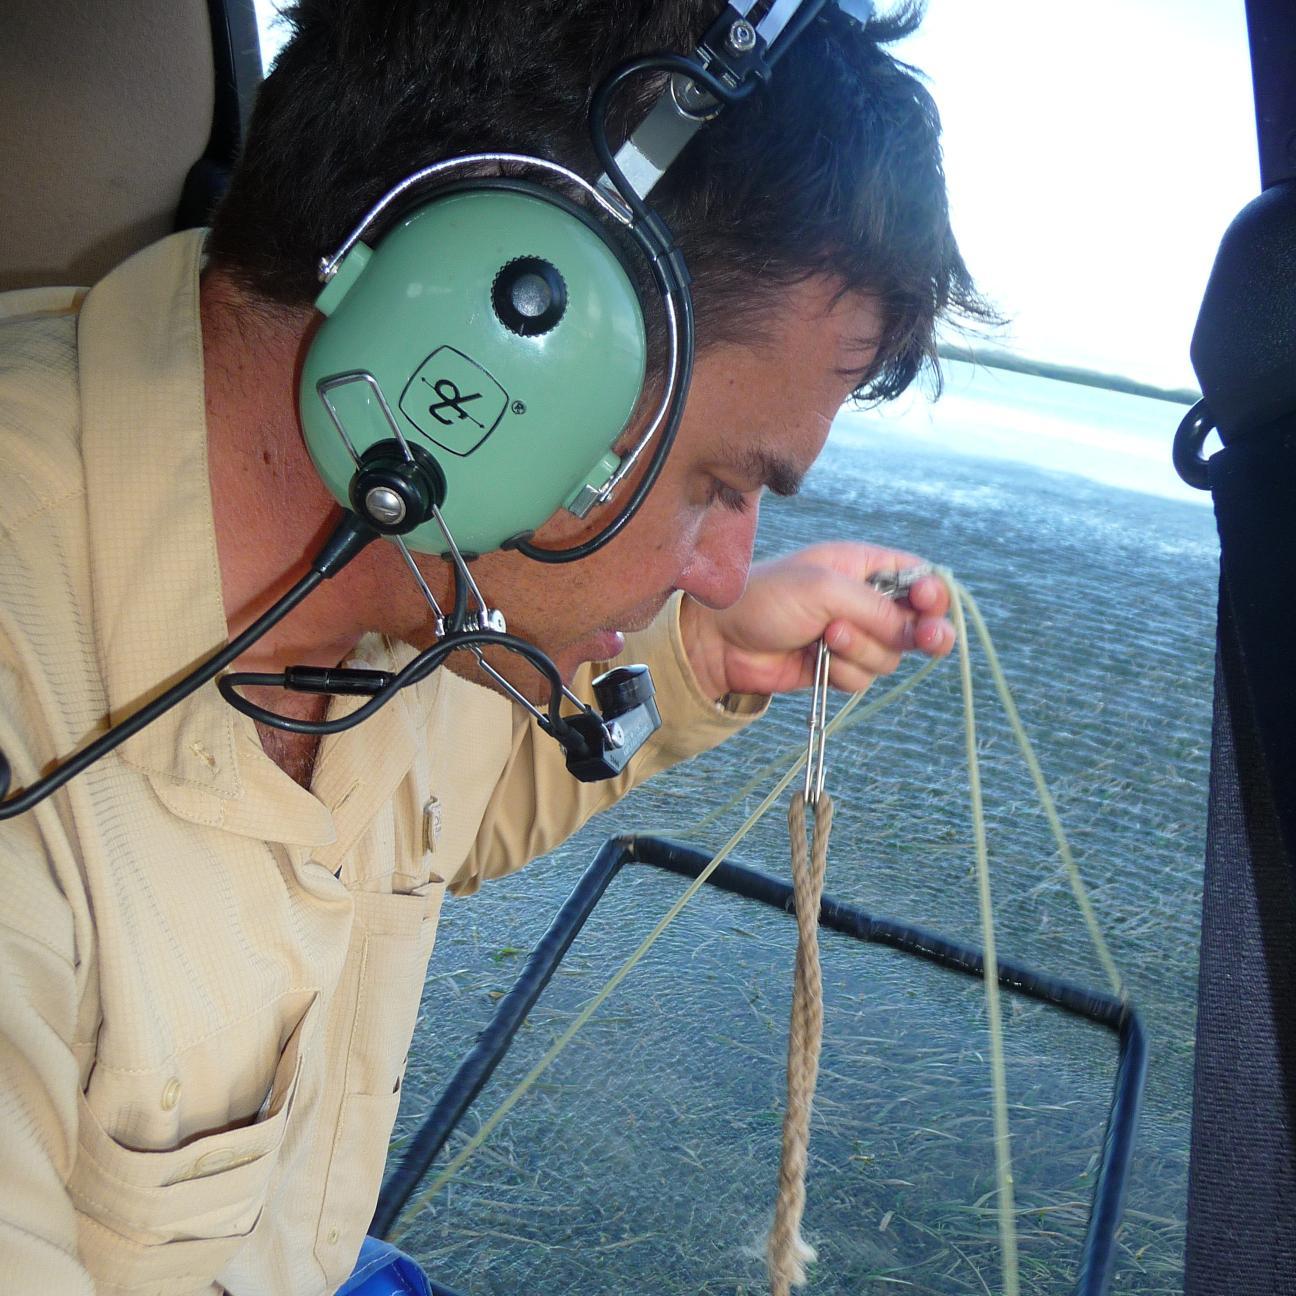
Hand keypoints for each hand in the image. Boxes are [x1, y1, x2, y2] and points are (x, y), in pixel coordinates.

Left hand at [678, 542, 954, 699]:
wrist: (721, 639)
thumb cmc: (767, 597)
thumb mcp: (825, 589)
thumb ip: (875, 607)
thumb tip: (917, 631)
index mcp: (863, 565)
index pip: (919, 577)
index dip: (932, 593)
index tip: (926, 603)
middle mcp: (863, 599)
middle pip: (916, 622)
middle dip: (923, 632)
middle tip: (928, 640)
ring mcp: (851, 635)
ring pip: (889, 656)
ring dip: (861, 651)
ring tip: (826, 636)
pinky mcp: (836, 666)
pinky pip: (862, 678)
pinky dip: (843, 673)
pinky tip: (816, 659)